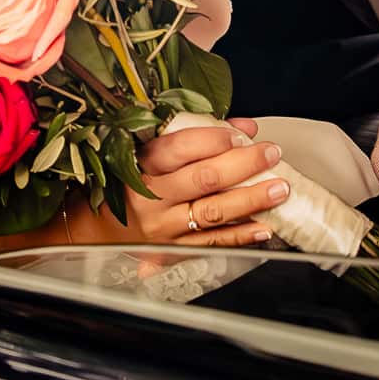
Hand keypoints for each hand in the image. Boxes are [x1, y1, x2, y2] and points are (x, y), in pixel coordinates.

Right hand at [126, 119, 286, 246]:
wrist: (100, 230)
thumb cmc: (129, 183)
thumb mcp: (150, 154)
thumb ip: (196, 137)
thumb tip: (243, 128)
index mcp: (141, 166)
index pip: (178, 149)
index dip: (211, 140)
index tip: (239, 135)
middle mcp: (151, 197)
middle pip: (203, 179)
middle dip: (243, 165)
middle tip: (271, 154)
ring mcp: (163, 227)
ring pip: (212, 213)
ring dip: (250, 200)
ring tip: (278, 189)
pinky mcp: (173, 250)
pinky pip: (212, 243)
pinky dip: (241, 235)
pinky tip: (263, 227)